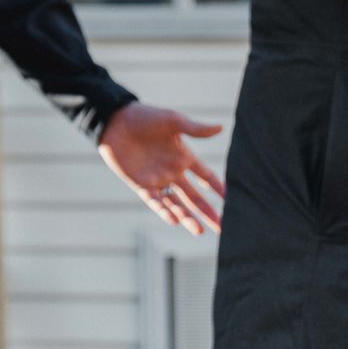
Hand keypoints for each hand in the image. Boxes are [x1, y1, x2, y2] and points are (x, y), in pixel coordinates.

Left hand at [98, 103, 225, 234]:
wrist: (116, 122)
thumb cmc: (145, 117)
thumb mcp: (173, 121)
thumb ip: (196, 130)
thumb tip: (221, 128)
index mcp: (183, 157)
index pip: (206, 177)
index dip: (218, 188)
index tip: (231, 200)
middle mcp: (173, 172)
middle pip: (195, 197)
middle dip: (208, 213)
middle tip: (221, 227)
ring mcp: (158, 181)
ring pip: (177, 205)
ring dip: (188, 218)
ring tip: (199, 231)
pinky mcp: (142, 186)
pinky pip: (156, 203)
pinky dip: (165, 212)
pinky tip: (175, 220)